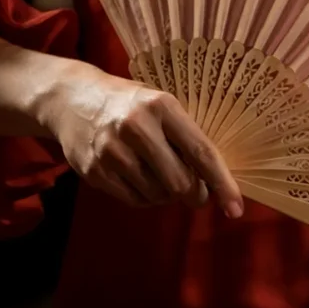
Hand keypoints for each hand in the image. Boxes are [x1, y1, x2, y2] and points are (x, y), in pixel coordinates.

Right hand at [44, 66, 242, 215]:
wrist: (72, 99)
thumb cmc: (129, 104)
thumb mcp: (161, 105)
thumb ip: (186, 136)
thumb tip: (214, 180)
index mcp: (162, 107)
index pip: (201, 152)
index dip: (222, 183)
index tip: (235, 208)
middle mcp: (137, 128)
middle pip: (180, 182)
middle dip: (195, 195)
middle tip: (196, 193)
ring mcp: (112, 151)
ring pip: (158, 195)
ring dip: (168, 195)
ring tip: (161, 177)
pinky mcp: (95, 171)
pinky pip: (135, 201)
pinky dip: (146, 198)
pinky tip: (142, 181)